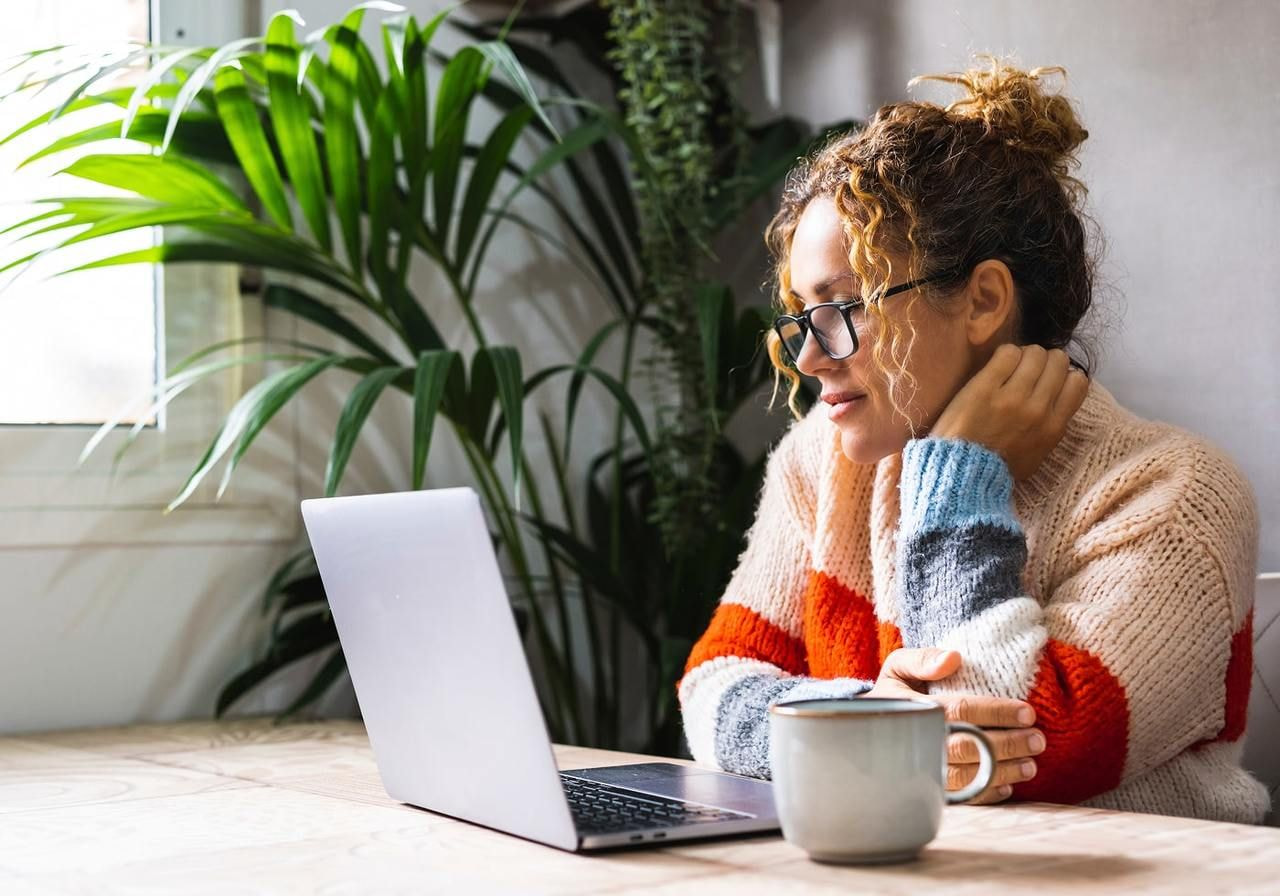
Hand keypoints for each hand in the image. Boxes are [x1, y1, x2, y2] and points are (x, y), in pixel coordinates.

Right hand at [864, 647, 1045, 804]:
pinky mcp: (927, 788)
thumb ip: (921, 659)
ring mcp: (922, 770)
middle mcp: (918, 743)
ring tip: (1031, 765)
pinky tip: (1008, 786)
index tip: (1027, 712)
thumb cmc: (892, 694)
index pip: (961, 711)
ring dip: (1003, 772)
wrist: (867, 728)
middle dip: (1008, 745)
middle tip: (1038, 740)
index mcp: (913, 709)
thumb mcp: (897, 667)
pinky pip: (960, 798)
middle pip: (970, 748)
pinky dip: (987, 794)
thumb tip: (953, 658)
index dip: (996, 712)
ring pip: (969, 777)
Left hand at [929, 344, 1088, 480]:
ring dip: (1023, 355)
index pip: (1078, 382)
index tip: (1048, 380)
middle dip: (1044, 361)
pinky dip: (1005, 354)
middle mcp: (1038, 409)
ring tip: (1009, 368)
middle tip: (1026, 371)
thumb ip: (1051, 426)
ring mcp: (1012, 397)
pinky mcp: (985, 387)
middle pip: (1058, 361)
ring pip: (1034, 353)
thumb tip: (1059, 398)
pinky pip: (1007, 353)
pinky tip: (996, 366)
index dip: (1063, 375)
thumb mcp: (1038, 454)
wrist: (961, 473)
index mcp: (1054, 427)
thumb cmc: (998, 468)